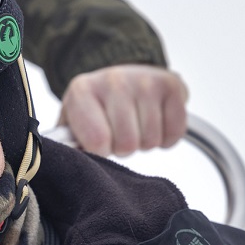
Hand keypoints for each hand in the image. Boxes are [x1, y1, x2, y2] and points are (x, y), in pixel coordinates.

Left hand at [57, 64, 188, 156]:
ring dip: (144, 142)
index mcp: (82, 91)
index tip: (99, 143)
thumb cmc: (95, 108)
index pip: (97, 142)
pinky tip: (155, 123)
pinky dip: (166, 137)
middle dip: (123, 148)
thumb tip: (73, 165)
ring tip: (135, 126)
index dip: (101, 152)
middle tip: (118, 134)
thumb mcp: (72, 122)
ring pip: (151, 140)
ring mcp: (144, 81)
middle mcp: (113, 80)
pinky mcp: (171, 84)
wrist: (121, 79)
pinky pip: (175, 132)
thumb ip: (68, 144)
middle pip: (127, 144)